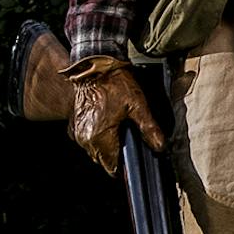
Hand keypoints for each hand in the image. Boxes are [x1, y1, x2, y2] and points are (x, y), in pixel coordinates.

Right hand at [65, 55, 167, 176]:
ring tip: (119, 131)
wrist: (91, 66)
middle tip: (130, 142)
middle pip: (103, 160)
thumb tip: (160, 147)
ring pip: (94, 151)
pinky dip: (96, 137)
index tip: (134, 162)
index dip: (124, 168)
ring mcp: (77, 132)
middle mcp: (85, 139)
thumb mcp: (137, 105)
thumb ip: (149, 128)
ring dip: (106, 147)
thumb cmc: (113, 83)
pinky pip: (86, 140)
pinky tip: (107, 124)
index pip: (111, 166)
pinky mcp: (73, 124)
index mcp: (100, 137)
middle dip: (116, 156)